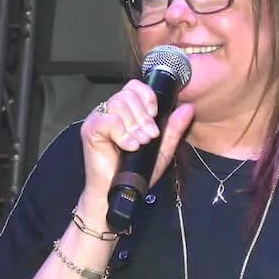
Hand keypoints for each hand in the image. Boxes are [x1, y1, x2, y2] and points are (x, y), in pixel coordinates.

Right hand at [79, 79, 192, 212]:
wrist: (117, 192)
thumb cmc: (137, 172)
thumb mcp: (162, 149)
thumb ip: (174, 129)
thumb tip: (188, 108)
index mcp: (126, 111)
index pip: (135, 87)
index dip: (147, 97)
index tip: (154, 116)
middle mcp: (111, 111)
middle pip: (128, 95)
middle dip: (143, 116)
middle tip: (148, 137)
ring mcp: (99, 118)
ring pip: (119, 104)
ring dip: (134, 126)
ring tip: (139, 144)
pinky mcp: (91, 129)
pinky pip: (109, 120)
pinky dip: (122, 134)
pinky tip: (129, 146)